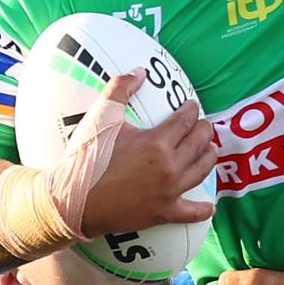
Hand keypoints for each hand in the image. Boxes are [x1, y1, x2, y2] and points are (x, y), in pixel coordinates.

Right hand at [81, 69, 216, 236]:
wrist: (74, 200)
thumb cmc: (87, 158)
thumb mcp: (101, 116)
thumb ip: (120, 88)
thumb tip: (140, 71)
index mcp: (157, 142)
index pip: (186, 120)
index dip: (191, 109)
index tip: (191, 106)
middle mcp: (170, 166)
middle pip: (200, 143)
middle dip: (204, 130)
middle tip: (202, 125)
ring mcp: (169, 191)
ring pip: (202, 171)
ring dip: (209, 158)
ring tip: (210, 151)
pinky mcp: (164, 213)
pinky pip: (192, 212)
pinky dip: (203, 209)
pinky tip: (209, 206)